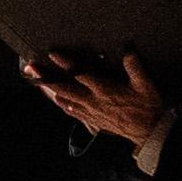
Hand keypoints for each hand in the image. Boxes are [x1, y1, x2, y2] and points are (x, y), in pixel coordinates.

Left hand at [37, 51, 168, 163]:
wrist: (148, 130)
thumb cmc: (147, 106)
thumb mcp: (145, 84)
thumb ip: (134, 66)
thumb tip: (127, 49)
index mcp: (104, 89)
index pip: (80, 74)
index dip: (65, 63)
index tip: (53, 54)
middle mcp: (93, 101)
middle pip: (65, 88)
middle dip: (47, 77)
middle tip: (33, 68)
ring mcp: (91, 111)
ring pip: (65, 100)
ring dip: (51, 90)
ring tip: (37, 81)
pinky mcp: (92, 120)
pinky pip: (72, 112)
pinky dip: (62, 104)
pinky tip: (57, 100)